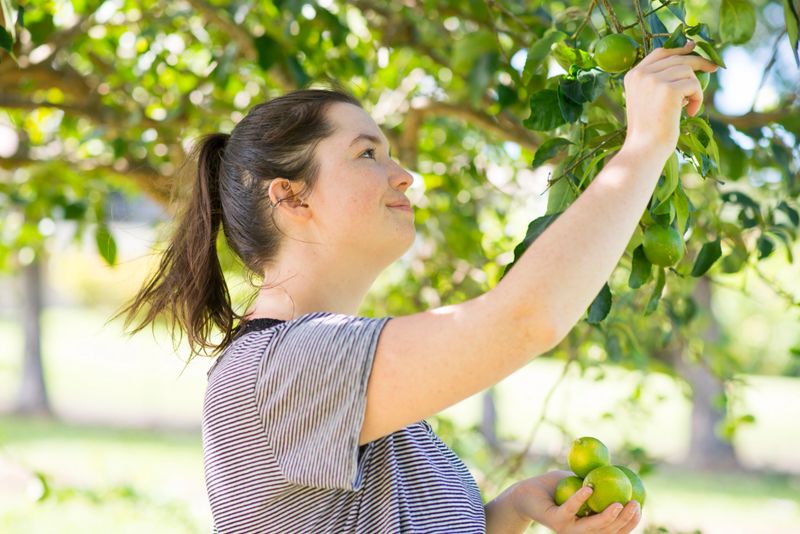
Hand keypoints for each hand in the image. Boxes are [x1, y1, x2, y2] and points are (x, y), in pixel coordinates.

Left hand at [511, 470, 640, 533]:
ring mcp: (568, 529)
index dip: (630, 523)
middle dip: (625, 521)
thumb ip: (600, 482)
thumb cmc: (557, 487)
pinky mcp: (555, 520)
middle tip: (634, 503)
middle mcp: (580, 533)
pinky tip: (588, 488)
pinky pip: (570, 509)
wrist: (528, 492)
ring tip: (618, 503)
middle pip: (608, 532)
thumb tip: (624, 473)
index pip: (615, 531)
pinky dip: (580, 499)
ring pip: (592, 527)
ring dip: (607, 516)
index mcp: (589, 528)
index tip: (640, 506)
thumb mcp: (583, 483)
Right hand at [621, 40, 718, 156]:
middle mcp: (641, 74)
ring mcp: (654, 80)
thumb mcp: (648, 99)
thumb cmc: (649, 128)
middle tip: (714, 69)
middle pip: (678, 58)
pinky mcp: (669, 89)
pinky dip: (698, 99)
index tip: (694, 47)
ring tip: (688, 108)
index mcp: (633, 75)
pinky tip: (690, 112)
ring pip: (688, 71)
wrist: (645, 148)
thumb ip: (659, 79)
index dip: (679, 48)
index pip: (660, 52)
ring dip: (695, 89)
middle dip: (699, 62)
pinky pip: (694, 85)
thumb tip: (685, 58)